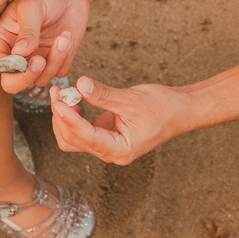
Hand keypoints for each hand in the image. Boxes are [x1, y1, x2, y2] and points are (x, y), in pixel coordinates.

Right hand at [0, 0, 90, 93]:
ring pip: (40, 80)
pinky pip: (60, 72)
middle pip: (13, 83)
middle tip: (40, 60)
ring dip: (53, 62)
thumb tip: (19, 54)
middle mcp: (18, 53)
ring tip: (63, 37)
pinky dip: (65, 59)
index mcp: (4, 38)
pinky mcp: (57, 60)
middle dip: (27, 77)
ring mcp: (38, 58)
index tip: (24, 57)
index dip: (8, 67)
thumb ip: (27, 31)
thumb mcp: (32, 7)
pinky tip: (67, 37)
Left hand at [49, 76, 189, 165]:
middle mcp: (111, 152)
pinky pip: (83, 129)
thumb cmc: (163, 107)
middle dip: (62, 118)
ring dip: (64, 118)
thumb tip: (80, 84)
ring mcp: (108, 145)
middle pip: (74, 141)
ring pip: (74, 138)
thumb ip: (103, 94)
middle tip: (57, 92)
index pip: (86, 137)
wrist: (181, 110)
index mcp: (120, 150)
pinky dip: (74, 115)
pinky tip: (72, 98)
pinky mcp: (107, 135)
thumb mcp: (131, 99)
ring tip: (61, 94)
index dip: (69, 119)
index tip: (59, 102)